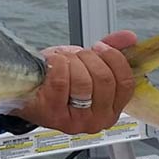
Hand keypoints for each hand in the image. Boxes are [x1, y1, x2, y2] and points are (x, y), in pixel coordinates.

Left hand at [13, 31, 136, 135]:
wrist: (28, 91)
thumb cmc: (59, 80)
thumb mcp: (88, 64)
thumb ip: (111, 52)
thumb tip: (129, 37)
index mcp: (112, 109)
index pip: (125, 83)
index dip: (113, 58)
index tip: (100, 47)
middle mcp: (97, 121)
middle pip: (104, 79)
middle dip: (88, 58)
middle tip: (77, 55)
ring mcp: (75, 121)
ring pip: (83, 81)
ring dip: (71, 62)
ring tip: (63, 61)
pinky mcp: (52, 114)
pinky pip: (60, 81)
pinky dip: (56, 64)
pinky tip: (52, 64)